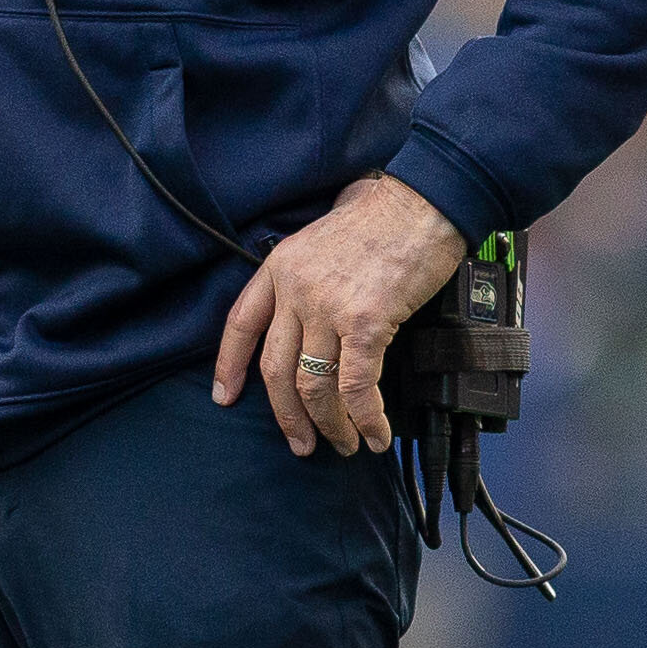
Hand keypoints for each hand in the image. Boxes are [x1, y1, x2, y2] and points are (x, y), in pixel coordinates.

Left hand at [212, 175, 466, 457]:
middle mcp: (296, 289)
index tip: (224, 397)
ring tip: (344, 445)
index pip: (241, 324)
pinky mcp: (365, 322)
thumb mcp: (321, 237)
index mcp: (280, 266)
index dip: (230, 366)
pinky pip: (357, 386)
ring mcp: (328, 307)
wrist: (422, 202)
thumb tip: (313, 314)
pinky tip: (376, 435)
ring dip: (329, 425)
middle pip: (275, 369)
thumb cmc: (381, 215)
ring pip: (313, 386)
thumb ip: (307, 275)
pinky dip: (366, 419)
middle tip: (301, 444)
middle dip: (287, 416)